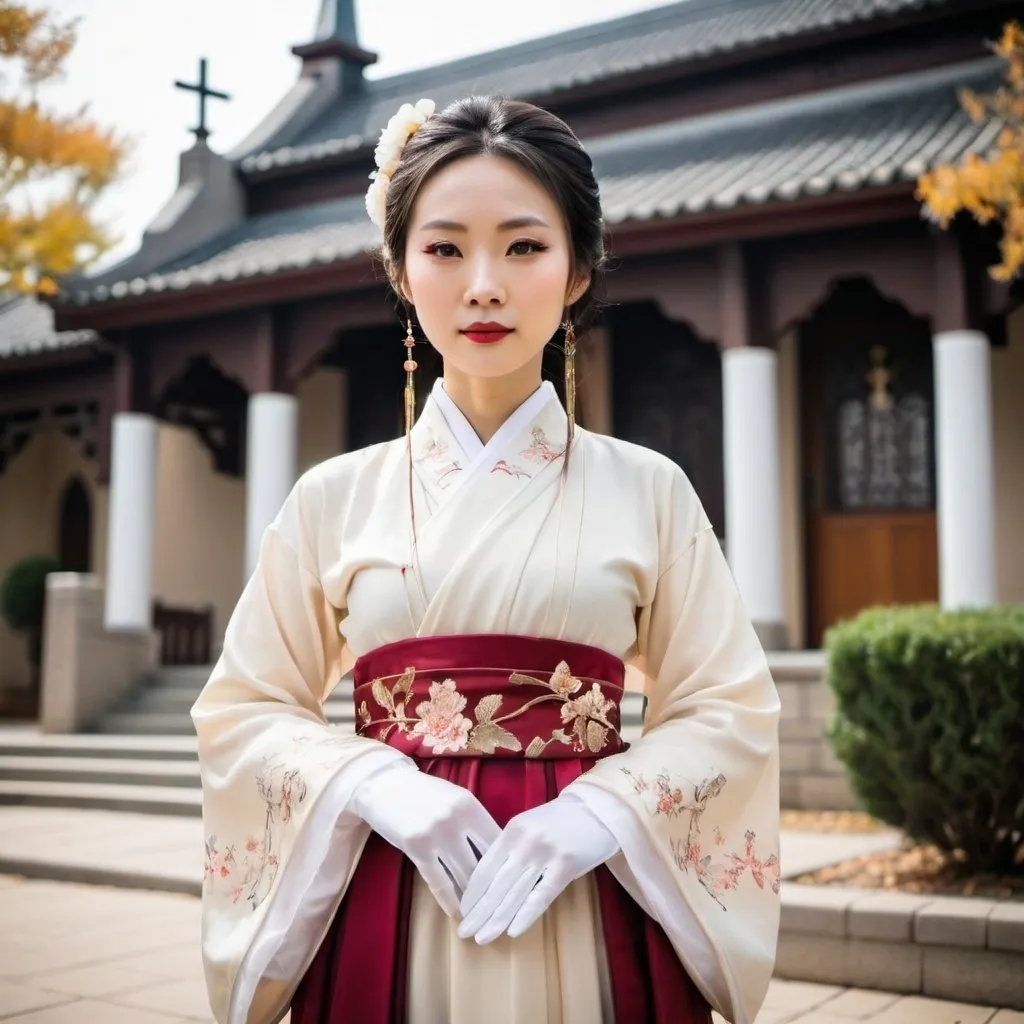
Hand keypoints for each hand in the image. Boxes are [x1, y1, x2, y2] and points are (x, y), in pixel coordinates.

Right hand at [352, 763, 500, 917]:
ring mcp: (436, 834)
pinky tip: (456, 911)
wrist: (384, 786)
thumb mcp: (454, 799)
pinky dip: (448, 900)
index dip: (505, 865)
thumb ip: (474, 821)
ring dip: (471, 898)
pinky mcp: (416, 848)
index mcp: (470, 805)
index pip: (496, 842)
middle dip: (491, 888)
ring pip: (462, 874)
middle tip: (500, 907)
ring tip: (480, 914)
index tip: (512, 885)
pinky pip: (438, 881)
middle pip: (482, 862)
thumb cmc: (424, 793)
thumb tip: (497, 852)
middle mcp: (456, 819)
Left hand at [457, 794, 618, 943]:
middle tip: (463, 933)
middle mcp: (525, 841)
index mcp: (512, 829)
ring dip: (496, 920)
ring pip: (515, 893)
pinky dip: (526, 915)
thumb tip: (487, 884)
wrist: (596, 809)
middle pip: (496, 884)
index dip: (472, 893)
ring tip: (481, 938)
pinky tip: (512, 932)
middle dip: (479, 912)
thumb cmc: (558, 822)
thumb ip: (509, 849)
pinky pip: (542, 896)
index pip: (485, 866)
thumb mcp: (527, 826)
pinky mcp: (566, 865)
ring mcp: (545, 852)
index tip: (462, 913)